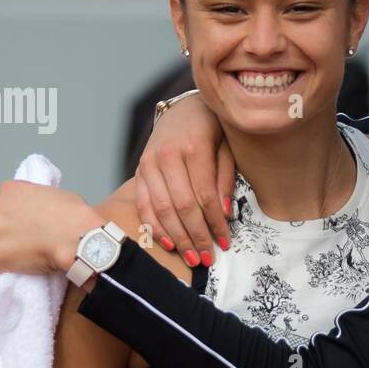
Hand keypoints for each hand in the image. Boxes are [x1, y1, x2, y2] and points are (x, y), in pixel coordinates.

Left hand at [0, 181, 100, 274]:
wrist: (75, 237)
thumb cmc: (73, 217)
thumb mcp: (56, 195)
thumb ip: (38, 202)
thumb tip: (42, 214)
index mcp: (10, 189)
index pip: (6, 203)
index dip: (18, 215)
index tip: (28, 223)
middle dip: (9, 231)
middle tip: (29, 239)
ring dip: (9, 248)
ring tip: (32, 254)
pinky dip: (11, 267)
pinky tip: (29, 265)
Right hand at [136, 92, 235, 267]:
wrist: (184, 109)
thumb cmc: (213, 130)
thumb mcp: (228, 148)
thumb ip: (225, 179)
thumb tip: (224, 214)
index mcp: (193, 148)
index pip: (205, 196)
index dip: (215, 223)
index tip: (225, 243)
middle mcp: (167, 156)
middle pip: (182, 206)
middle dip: (196, 236)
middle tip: (208, 258)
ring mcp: (149, 163)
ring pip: (161, 208)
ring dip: (177, 237)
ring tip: (192, 258)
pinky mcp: (140, 170)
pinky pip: (144, 204)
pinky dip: (154, 226)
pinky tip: (168, 243)